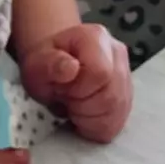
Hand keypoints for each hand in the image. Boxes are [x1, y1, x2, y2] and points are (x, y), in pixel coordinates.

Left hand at [19, 23, 132, 143]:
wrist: (56, 64)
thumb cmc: (47, 63)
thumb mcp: (37, 63)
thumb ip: (50, 64)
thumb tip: (71, 68)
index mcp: (96, 38)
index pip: (101, 73)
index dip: (79, 89)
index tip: (64, 87)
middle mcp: (117, 54)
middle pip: (111, 97)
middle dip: (82, 106)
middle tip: (67, 97)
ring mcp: (126, 76)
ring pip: (116, 113)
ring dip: (89, 117)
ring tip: (75, 103)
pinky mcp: (127, 97)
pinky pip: (117, 122)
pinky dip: (96, 125)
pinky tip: (84, 113)